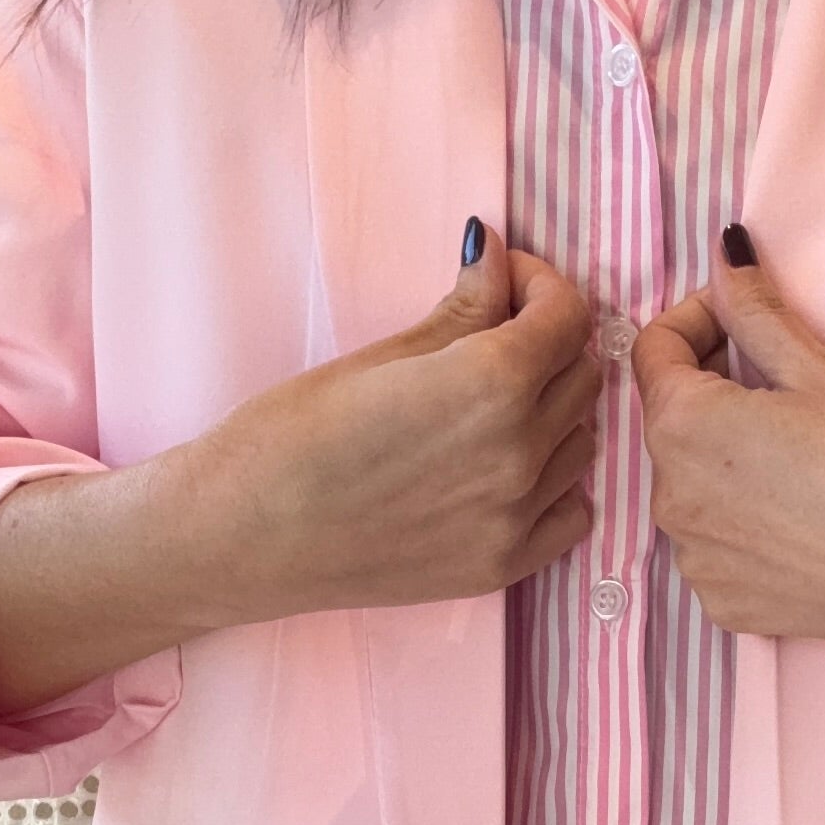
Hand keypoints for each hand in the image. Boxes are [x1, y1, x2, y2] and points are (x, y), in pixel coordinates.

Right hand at [187, 223, 599, 620]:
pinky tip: (505, 471)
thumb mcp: (380, 356)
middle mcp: (520, 452)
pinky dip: (554, 485)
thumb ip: (461, 311)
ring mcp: (516, 517)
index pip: (567, 317)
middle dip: (549, 341)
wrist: (243, 537)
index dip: (540, 285)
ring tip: (496, 406)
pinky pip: (570, 514)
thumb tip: (495, 256)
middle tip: (497, 333)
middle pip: (582, 376)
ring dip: (555, 412)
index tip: (506, 279)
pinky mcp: (500, 568)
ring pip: (582, 443)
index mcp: (492, 384)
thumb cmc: (290, 437)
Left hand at [633, 228, 824, 644]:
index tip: (738, 317)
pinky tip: (795, 517)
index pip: (654, 351)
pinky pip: (712, 548)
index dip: (695, 321)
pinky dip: (738, 526)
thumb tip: (725, 257)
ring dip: (722, 463)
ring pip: (690, 489)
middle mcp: (668, 498)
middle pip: (671, 424)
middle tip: (778, 386)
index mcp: (682, 426)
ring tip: (792, 459)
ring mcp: (693, 559)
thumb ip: (755, 311)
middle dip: (711, 393)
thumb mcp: (818, 369)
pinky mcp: (722, 603)